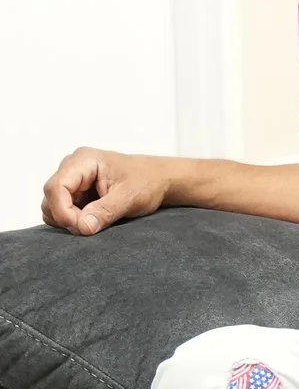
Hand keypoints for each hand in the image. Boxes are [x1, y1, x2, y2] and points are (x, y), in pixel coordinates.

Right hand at [40, 148, 174, 235]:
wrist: (159, 179)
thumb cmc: (147, 182)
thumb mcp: (130, 197)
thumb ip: (105, 211)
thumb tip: (81, 227)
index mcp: (83, 161)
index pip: (56, 187)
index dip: (62, 210)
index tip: (79, 227)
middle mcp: (72, 168)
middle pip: (51, 198)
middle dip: (67, 217)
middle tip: (91, 227)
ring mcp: (72, 180)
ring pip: (53, 206)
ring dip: (70, 220)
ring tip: (97, 221)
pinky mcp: (75, 192)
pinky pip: (63, 210)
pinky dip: (74, 220)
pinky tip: (94, 219)